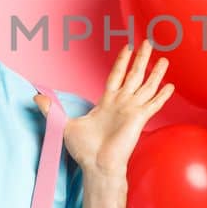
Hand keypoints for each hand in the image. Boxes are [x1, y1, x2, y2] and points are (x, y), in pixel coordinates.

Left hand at [37, 39, 174, 178]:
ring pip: (146, 86)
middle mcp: (121, 104)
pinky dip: (161, 95)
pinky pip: (153, 103)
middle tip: (148, 42)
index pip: (116, 76)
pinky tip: (170, 86)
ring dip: (155, 73)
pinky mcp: (139, 118)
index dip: (122, 62)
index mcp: (106, 103)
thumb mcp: (63, 123)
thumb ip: (52, 108)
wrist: (96, 165)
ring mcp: (132, 110)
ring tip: (164, 58)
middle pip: (134, 75)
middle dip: (141, 59)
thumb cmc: (84, 149)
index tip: (128, 48)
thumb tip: (36, 96)